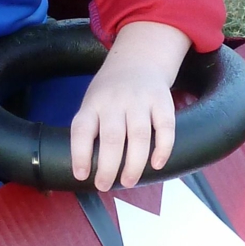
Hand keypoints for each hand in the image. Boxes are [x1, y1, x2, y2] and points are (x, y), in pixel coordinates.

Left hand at [69, 21, 190, 190]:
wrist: (138, 59)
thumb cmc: (110, 93)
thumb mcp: (92, 102)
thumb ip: (90, 129)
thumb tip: (87, 170)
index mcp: (93, 103)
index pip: (82, 129)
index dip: (79, 154)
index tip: (81, 175)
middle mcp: (115, 101)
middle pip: (111, 137)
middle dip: (108, 166)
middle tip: (104, 185)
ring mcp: (140, 100)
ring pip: (138, 135)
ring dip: (134, 163)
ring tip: (128, 182)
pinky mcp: (162, 101)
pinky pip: (165, 127)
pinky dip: (163, 148)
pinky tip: (157, 164)